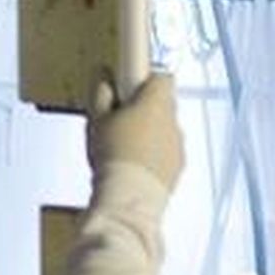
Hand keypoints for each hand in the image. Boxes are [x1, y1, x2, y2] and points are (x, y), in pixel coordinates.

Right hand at [87, 71, 183, 191]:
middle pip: (162, 104)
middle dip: (143, 109)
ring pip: (164, 130)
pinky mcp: (177, 168)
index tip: (128, 84)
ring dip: (148, 134)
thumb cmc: (114, 158)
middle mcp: (173, 121)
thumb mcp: (96, 119)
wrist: (128, 199)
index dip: (143, 78)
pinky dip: (153, 156)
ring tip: (122, 148)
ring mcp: (178, 145)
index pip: (160, 75)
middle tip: (118, 120)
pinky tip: (132, 166)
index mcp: (156, 102)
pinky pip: (166, 153)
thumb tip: (103, 75)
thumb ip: (101, 92)